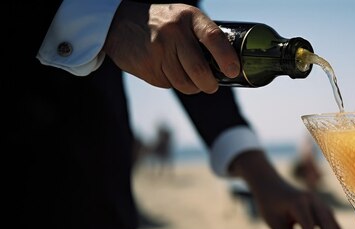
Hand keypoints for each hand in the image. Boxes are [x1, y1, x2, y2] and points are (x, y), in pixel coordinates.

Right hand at [104, 1, 239, 93]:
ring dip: (192, 86)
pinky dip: (173, 83)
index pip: (213, 37)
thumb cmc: (165, 24)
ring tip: (189, 78)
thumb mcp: (185, 19)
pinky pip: (169, 84)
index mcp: (189, 17)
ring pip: (185, 83)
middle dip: (210, 85)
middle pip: (199, 70)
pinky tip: (166, 69)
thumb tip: (230, 66)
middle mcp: (173, 32)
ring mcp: (158, 49)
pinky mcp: (147, 66)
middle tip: (211, 86)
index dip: (226, 58)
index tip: (233, 71)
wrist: (121, 23)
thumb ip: (204, 37)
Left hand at [230, 151, 344, 228]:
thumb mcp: (273, 223)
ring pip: (330, 217)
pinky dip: (333, 227)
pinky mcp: (317, 202)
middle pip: (325, 221)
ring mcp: (315, 199)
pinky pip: (328, 216)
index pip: (307, 225)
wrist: (269, 182)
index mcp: (297, 203)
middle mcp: (310, 199)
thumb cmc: (269, 203)